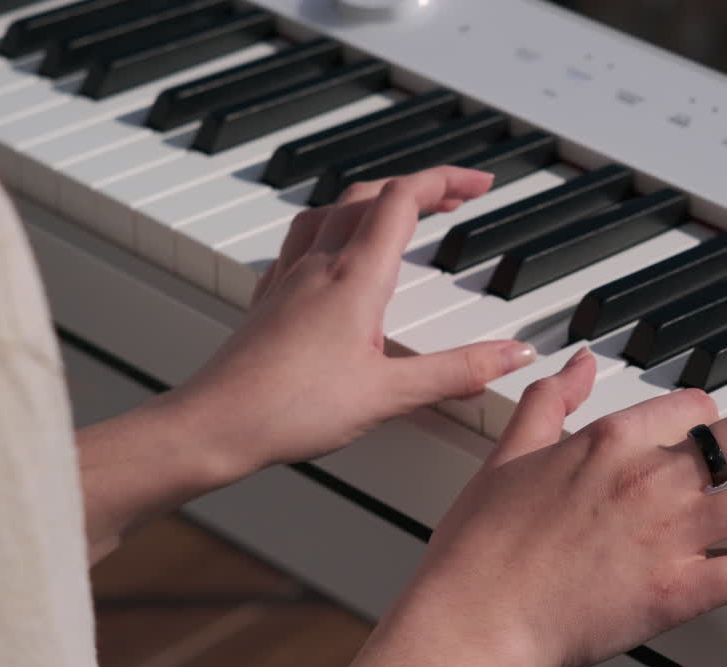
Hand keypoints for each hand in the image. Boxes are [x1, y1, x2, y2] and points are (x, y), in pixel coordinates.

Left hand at [164, 166, 537, 481]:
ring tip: (398, 212)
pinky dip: (331, 229)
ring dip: (372, 200)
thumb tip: (512, 354)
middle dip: (419, 187)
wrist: (214, 425)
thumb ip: (458, 371)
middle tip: (455, 197)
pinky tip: (332, 253)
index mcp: (354, 276)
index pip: (404, 200)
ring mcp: (289, 279)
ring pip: (331, 211)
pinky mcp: (270, 301)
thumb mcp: (390, 394)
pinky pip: (301, 241)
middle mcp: (319, 265)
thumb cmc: (289, 409)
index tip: (480, 182)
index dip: (446, 181)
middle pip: (370, 196)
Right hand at [323, 350, 726, 666]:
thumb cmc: (482, 546)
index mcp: (611, 441)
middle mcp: (652, 479)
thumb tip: (568, 362)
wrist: (475, 615)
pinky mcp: (677, 590)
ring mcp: (670, 534)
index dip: (715, 413)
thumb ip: (547, 404)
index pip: (688, 409)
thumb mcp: (508, 454)